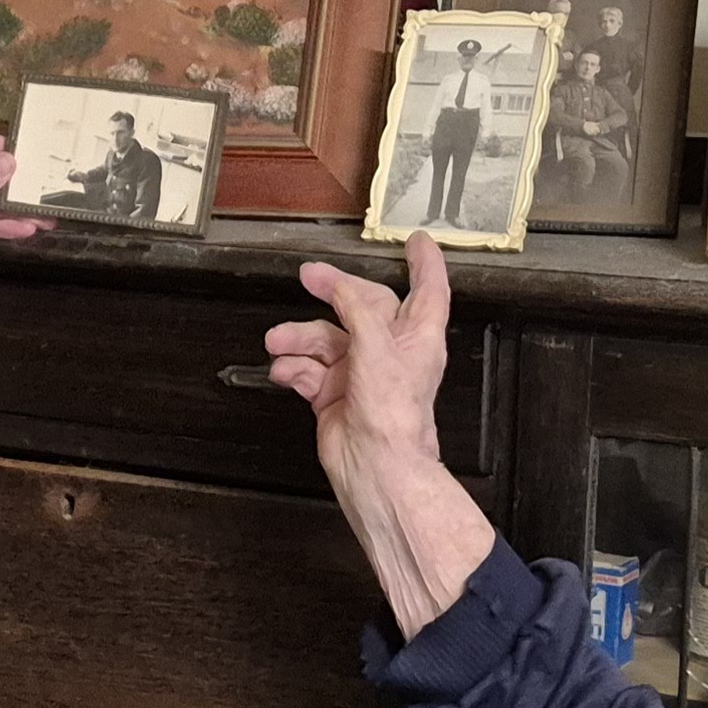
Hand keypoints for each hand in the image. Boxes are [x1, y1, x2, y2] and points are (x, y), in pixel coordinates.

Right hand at [263, 234, 455, 491]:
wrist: (374, 464)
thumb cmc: (394, 416)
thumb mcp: (377, 345)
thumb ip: (358, 309)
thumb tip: (340, 286)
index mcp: (416, 337)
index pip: (428, 290)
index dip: (424, 264)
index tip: (418, 242)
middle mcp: (390, 352)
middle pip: (361, 307)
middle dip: (333, 292)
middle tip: (309, 278)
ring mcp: (360, 373)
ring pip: (326, 339)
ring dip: (299, 337)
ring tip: (279, 340)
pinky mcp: (334, 394)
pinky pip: (308, 370)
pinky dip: (293, 367)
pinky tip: (284, 368)